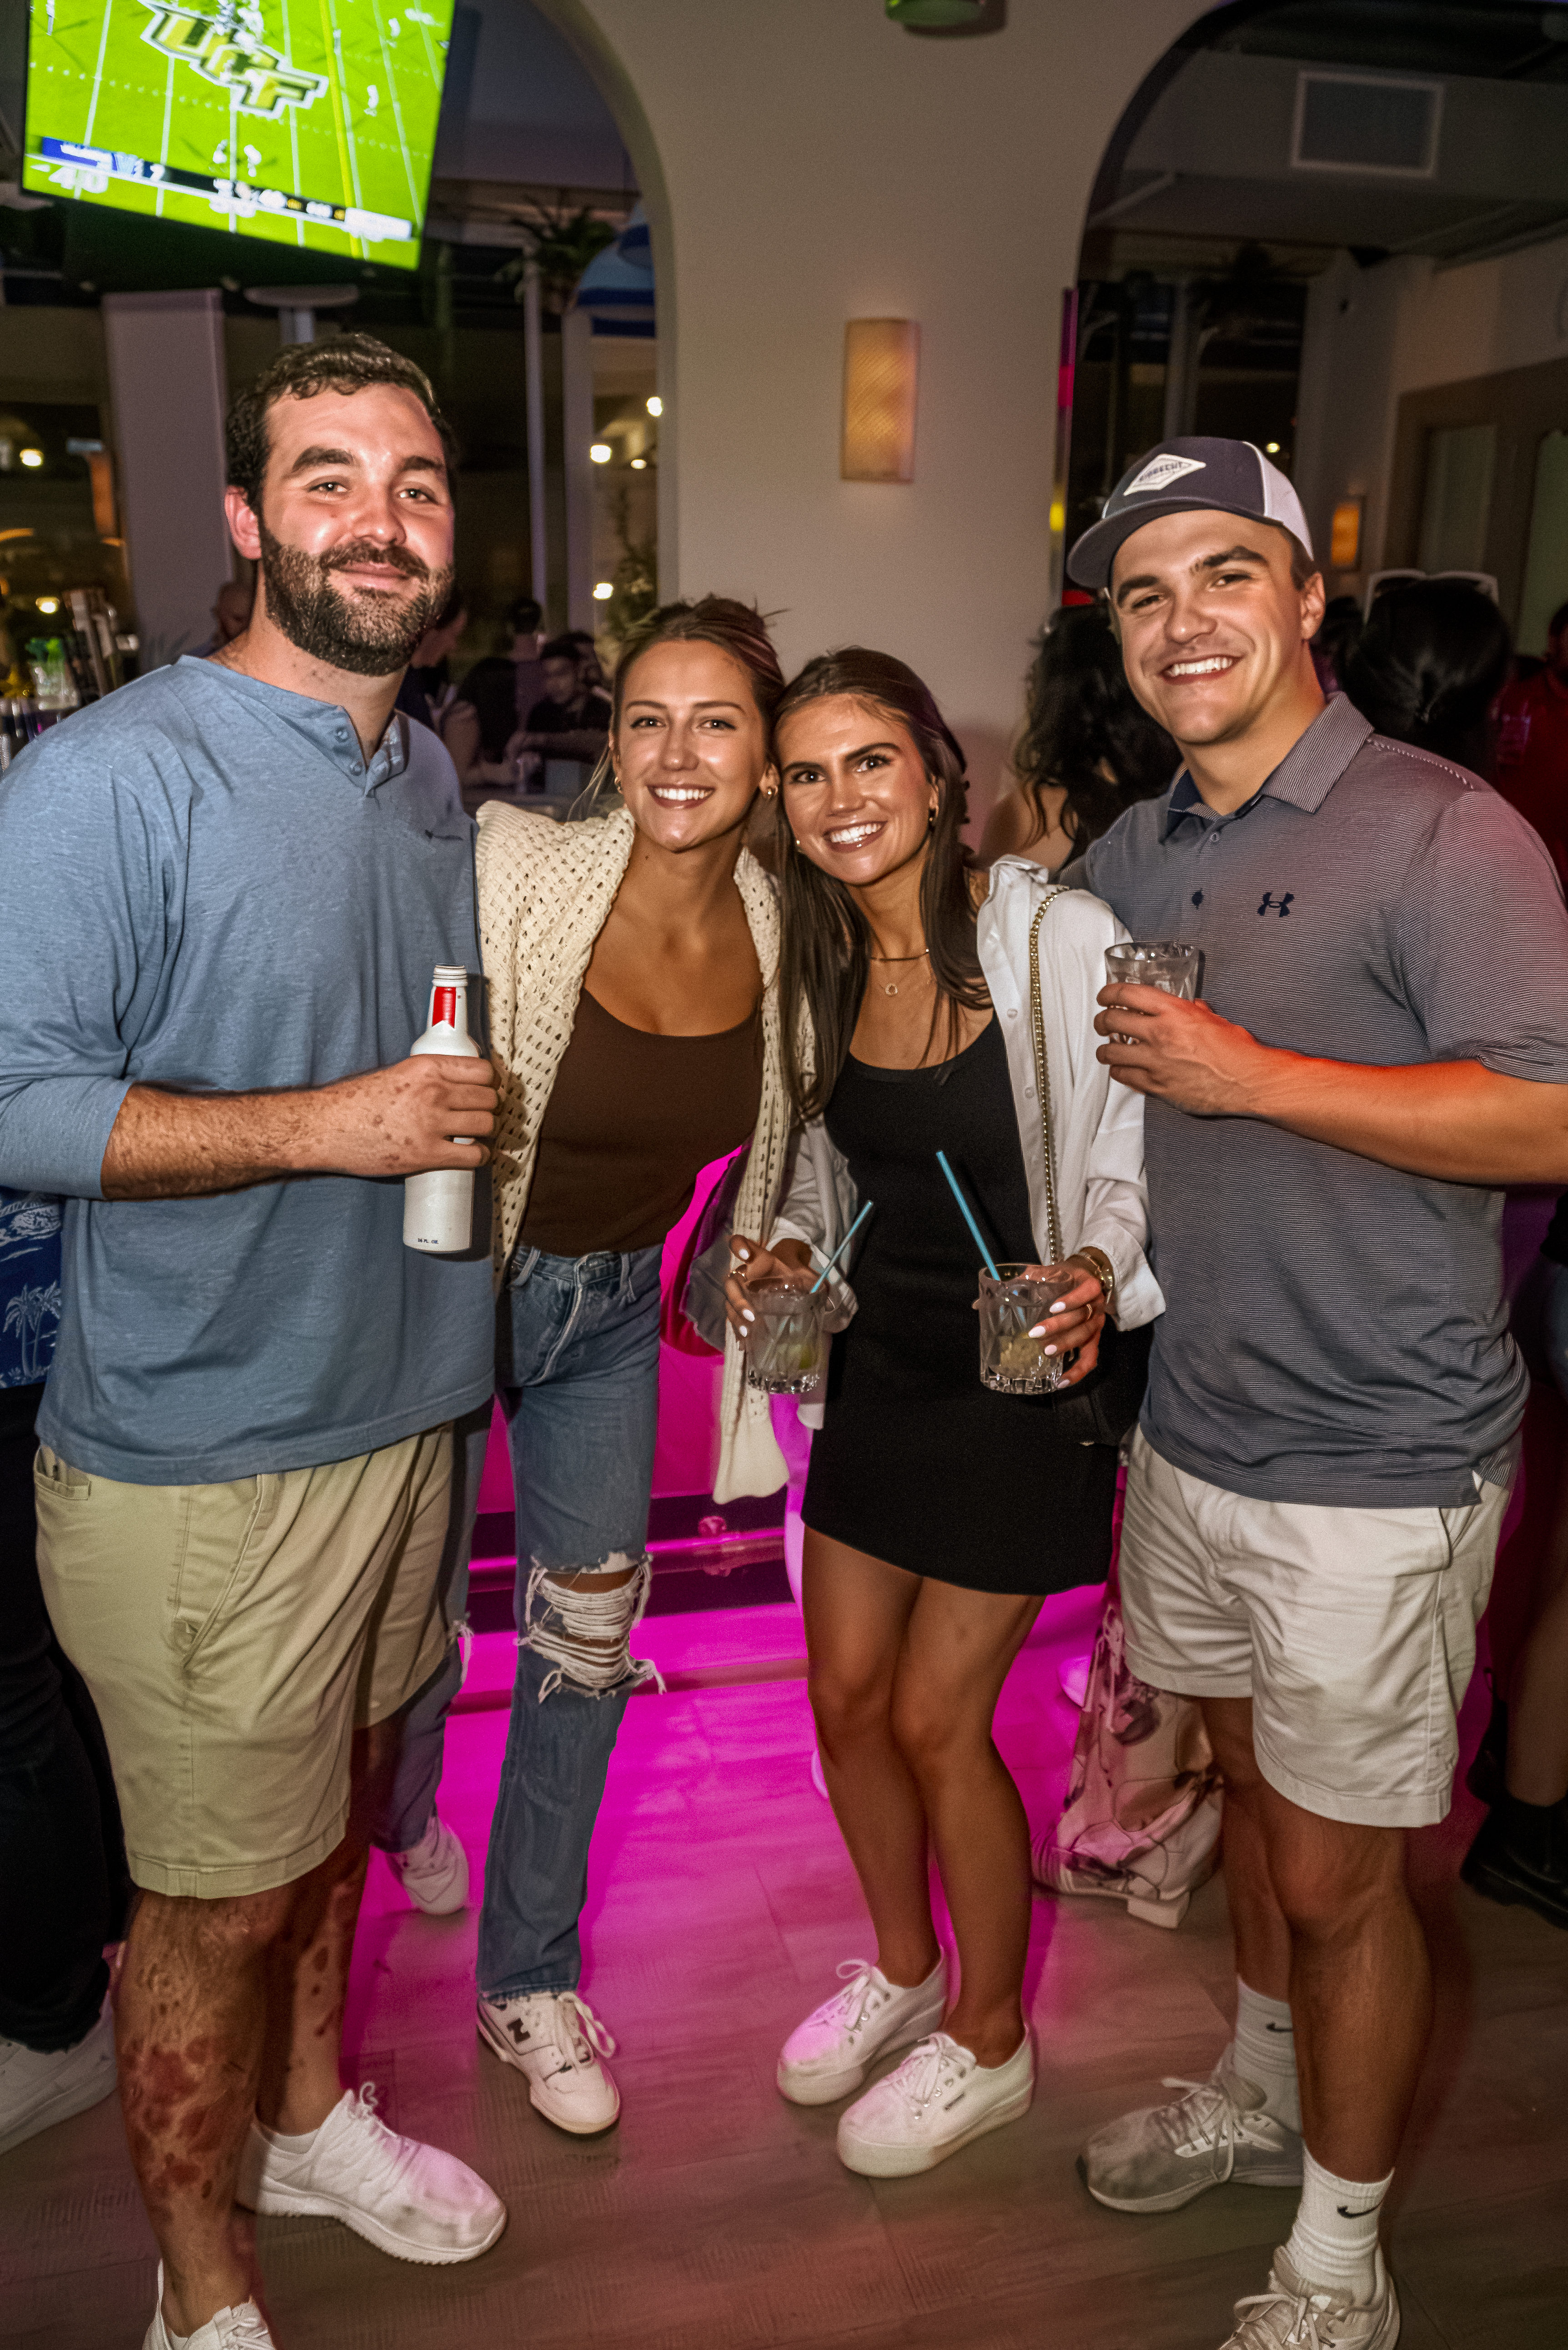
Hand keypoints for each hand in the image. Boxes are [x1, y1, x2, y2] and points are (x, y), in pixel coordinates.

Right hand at [310, 1055, 498, 1178]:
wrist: (326, 1128)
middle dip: (489, 1107)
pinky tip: (475, 1154)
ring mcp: (432, 1124)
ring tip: (477, 1134)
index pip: (482, 1070)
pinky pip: (474, 1156)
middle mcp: (433, 1092)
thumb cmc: (353, 1103)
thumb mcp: (395, 1074)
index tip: (488, 1088)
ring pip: (486, 1125)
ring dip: (486, 1131)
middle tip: (483, 1112)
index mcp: (426, 1067)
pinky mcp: (428, 1154)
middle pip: (489, 1098)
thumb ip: (426, 1076)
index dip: (490, 1081)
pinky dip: (480, 1156)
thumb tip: (453, 1082)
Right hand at [725, 1232, 814, 1340]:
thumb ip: (812, 1281)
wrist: (792, 1285)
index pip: (742, 1245)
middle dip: (738, 1298)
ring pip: (729, 1301)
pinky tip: (743, 1342)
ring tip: (747, 1331)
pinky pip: (733, 1317)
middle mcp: (746, 1275)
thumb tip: (823, 1292)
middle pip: (732, 1282)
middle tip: (751, 1315)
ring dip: (736, 1316)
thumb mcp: (806, 1276)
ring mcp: (741, 1292)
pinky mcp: (741, 1308)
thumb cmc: (797, 1277)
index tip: (746, 1256)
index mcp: (760, 1260)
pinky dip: (737, 1329)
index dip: (739, 1247)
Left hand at [1025, 1259, 1107, 1384]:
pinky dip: (1078, 1371)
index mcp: (1089, 1286)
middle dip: (1059, 1326)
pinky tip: (1062, 1381)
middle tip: (1036, 1333)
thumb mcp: (1048, 1272)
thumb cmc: (1064, 1277)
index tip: (1053, 1307)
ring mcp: (1096, 1325)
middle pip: (1082, 1317)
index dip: (1072, 1300)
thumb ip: (1023, 1280)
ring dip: (1065, 1345)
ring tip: (1046, 1351)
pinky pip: (1089, 1359)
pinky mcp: (1093, 1340)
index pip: (1087, 1291)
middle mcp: (1096, 1306)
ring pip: (1084, 1337)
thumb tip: (979, 1303)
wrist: (1084, 1279)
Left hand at [1095, 984, 1277, 1114]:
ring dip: (1106, 1049)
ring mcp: (1155, 1062)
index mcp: (1174, 1012)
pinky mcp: (1157, 1086)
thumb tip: (1191, 1007)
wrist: (1249, 1081)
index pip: (1127, 994)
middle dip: (1102, 1020)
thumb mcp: (1216, 1020)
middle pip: (1111, 1021)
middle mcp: (1160, 1034)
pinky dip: (1119, 1072)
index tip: (1105, 996)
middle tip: (1103, 1022)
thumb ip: (1196, 1012)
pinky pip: (1124, 1077)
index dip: (1108, 993)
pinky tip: (1123, 1069)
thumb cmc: (1238, 1051)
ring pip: (1110, 1053)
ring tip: (1109, 1049)